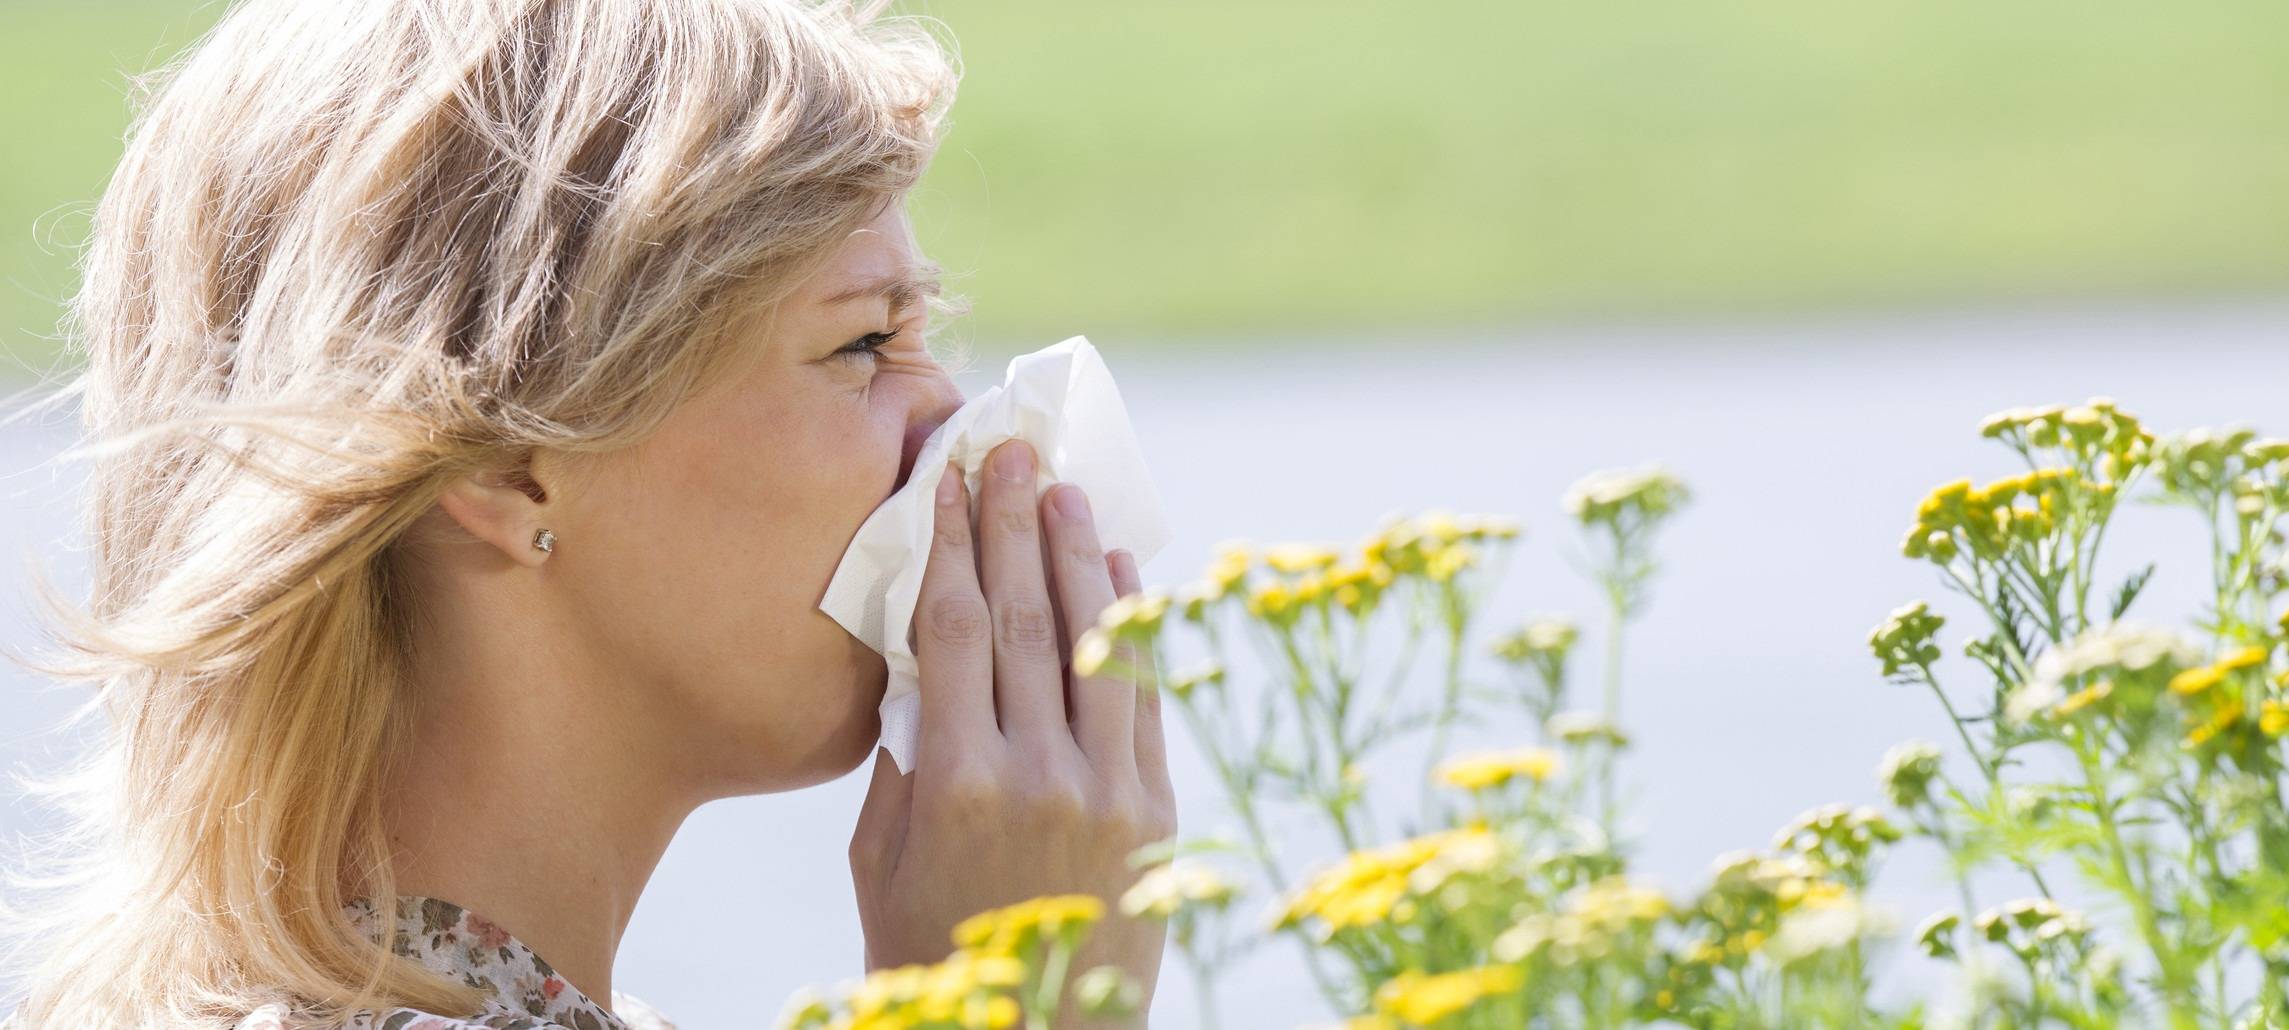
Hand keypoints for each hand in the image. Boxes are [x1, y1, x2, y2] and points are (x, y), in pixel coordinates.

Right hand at [850, 438, 1176, 1027]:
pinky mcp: (1155, 812)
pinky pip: (1144, 697)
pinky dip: (1133, 627)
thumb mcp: (881, 856)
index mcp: (956, 783)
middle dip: (1012, 524)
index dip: (950, 544)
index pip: (953, 630)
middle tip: (1010, 450)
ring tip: (1064, 489)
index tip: (949, 480)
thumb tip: (922, 652)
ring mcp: (1107, 791)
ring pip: (1093, 645)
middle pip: (1023, 619)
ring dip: (1077, 557)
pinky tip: (1120, 571)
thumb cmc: (930, 950)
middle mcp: (1038, 775)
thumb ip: (905, 752)